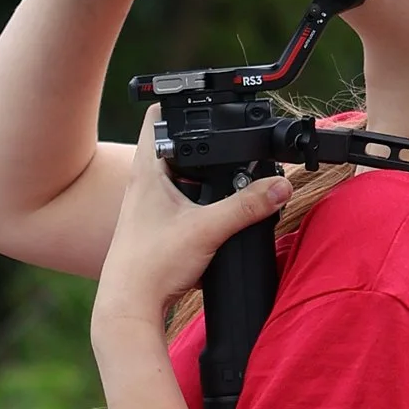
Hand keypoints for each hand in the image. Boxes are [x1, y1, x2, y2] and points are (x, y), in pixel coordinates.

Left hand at [89, 109, 285, 341]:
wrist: (129, 306)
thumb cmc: (150, 265)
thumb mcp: (207, 230)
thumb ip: (247, 206)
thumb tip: (279, 186)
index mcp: (149, 170)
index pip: (159, 116)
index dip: (183, 101)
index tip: (210, 101)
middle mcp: (145, 182)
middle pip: (179, 144)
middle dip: (207, 142)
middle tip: (234, 143)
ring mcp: (150, 204)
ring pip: (183, 173)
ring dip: (206, 174)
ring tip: (231, 180)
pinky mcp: (158, 224)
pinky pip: (184, 199)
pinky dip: (203, 199)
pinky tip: (218, 214)